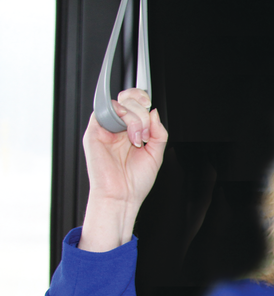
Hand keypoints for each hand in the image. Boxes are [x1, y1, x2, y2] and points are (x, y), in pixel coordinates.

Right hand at [80, 88, 167, 250]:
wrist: (123, 196)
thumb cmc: (135, 180)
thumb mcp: (155, 154)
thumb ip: (158, 132)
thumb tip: (154, 112)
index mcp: (130, 131)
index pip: (134, 104)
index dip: (142, 99)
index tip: (150, 107)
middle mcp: (117, 128)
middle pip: (127, 100)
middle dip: (142, 112)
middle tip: (145, 134)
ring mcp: (105, 129)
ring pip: (118, 104)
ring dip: (135, 119)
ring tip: (137, 140)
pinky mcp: (94, 133)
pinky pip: (103, 112)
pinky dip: (122, 118)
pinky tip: (129, 136)